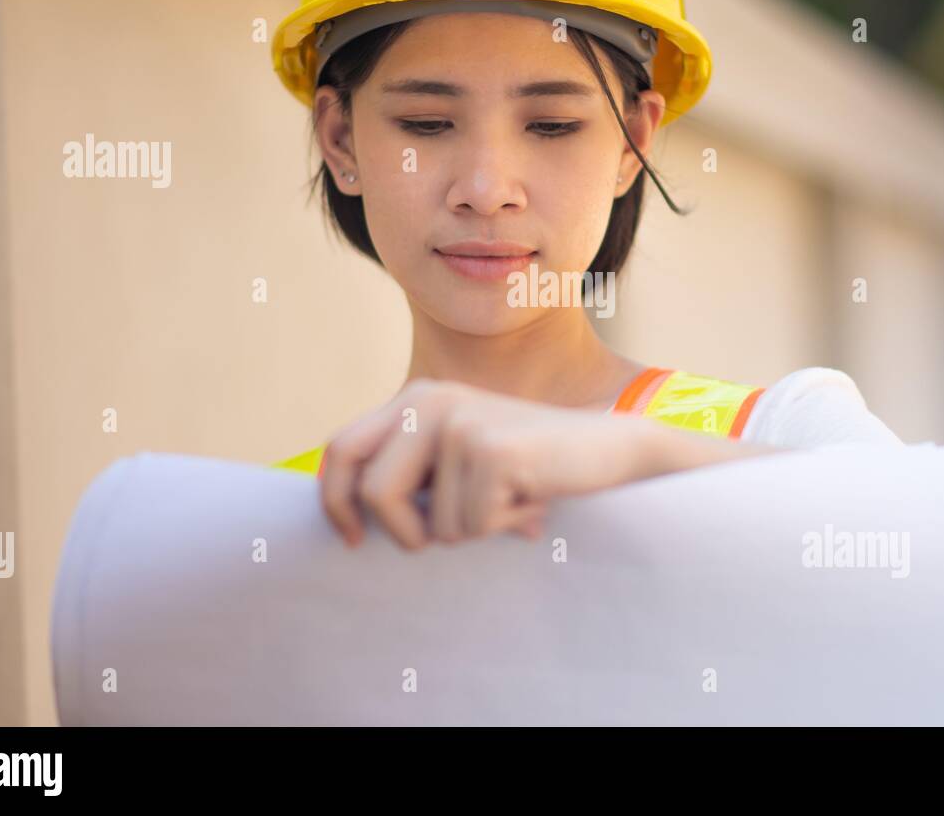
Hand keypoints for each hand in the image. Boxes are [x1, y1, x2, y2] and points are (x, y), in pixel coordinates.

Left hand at [318, 378, 776, 551]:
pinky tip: (531, 501)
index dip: (335, 501)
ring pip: (428, 524)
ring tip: (508, 504)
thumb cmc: (530, 466)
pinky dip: (502, 527)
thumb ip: (412, 471)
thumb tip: (346, 519)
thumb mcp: (459, 459)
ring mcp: (460, 423)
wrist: (608, 449)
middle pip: (372, 491)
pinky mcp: (490, 450)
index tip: (350, 539)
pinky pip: (471, 525)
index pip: (340, 449)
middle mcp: (429, 401)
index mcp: (415, 398)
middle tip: (424, 545)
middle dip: (397, 532)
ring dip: (469, 531)